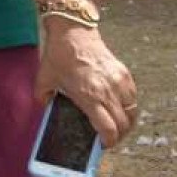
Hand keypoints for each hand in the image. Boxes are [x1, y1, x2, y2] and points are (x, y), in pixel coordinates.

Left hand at [36, 23, 137, 147]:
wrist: (73, 31)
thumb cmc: (58, 55)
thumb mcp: (44, 79)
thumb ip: (43, 98)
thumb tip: (46, 109)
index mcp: (89, 96)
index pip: (108, 128)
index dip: (109, 142)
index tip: (103, 145)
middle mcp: (107, 91)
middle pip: (123, 124)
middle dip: (118, 136)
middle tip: (110, 138)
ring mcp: (119, 81)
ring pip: (132, 112)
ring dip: (126, 123)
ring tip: (117, 126)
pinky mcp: (124, 73)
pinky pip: (133, 97)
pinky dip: (129, 107)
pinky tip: (119, 108)